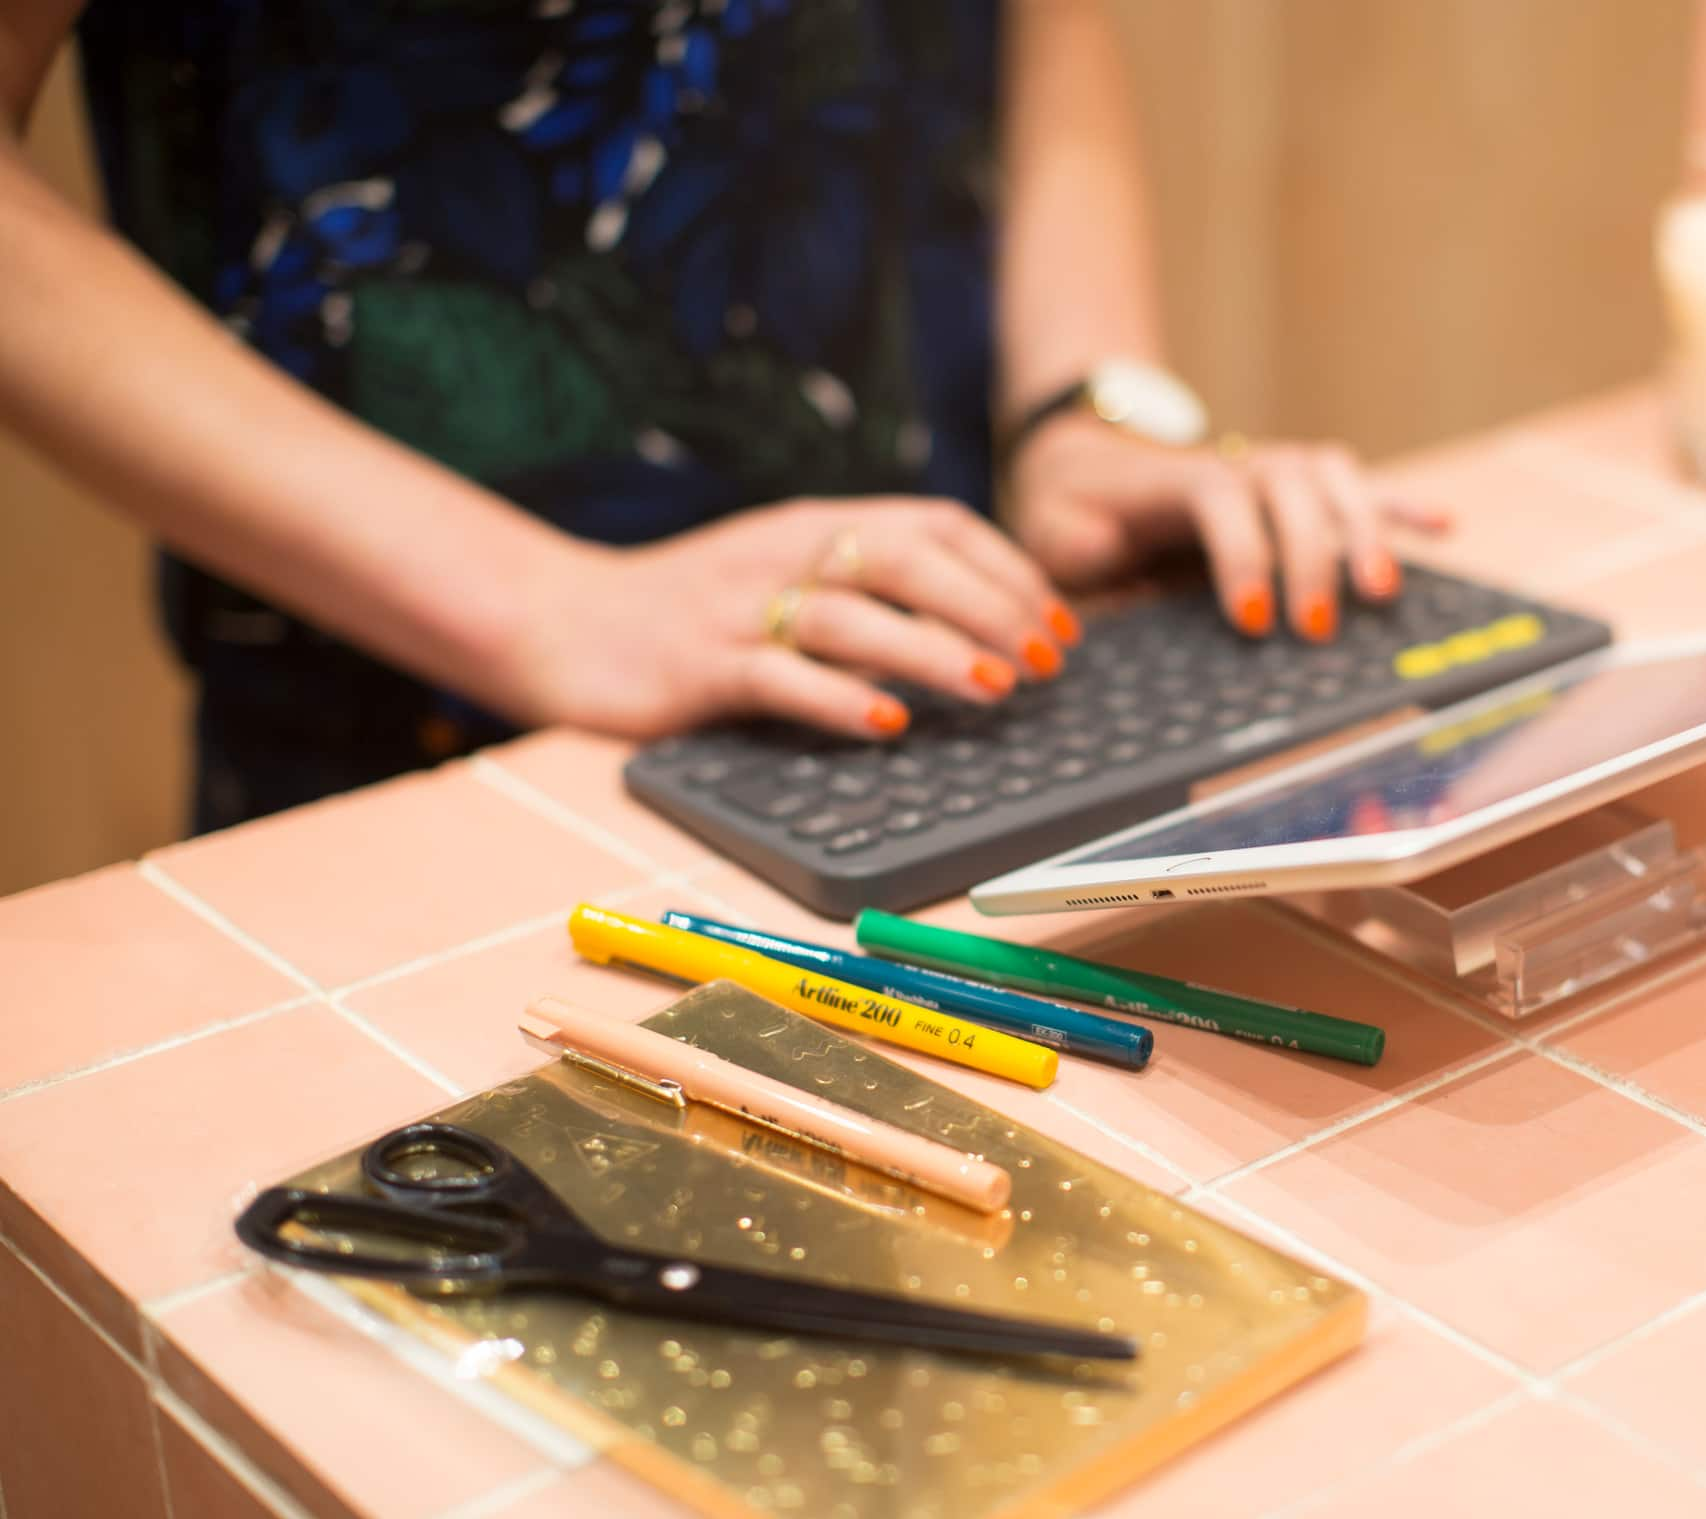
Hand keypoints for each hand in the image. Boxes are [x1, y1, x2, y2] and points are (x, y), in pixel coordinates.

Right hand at [505, 497, 1079, 741]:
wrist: (559, 621)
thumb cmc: (691, 609)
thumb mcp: (786, 572)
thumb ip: (867, 584)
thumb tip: (979, 621)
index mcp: (816, 524)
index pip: (934, 524)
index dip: (1008, 569)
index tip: (1061, 621)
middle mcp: (785, 554)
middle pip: (904, 558)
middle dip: (988, 605)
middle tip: (1045, 659)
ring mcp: (740, 608)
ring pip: (851, 615)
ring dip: (932, 648)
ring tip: (995, 686)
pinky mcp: (699, 667)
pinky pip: (779, 678)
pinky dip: (838, 699)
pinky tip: (888, 722)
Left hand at [1006, 417, 1448, 640]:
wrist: (1088, 468)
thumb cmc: (1077, 515)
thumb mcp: (1056, 536)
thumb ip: (1078, 551)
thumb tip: (1107, 562)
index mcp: (1174, 479)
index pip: (1220, 498)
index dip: (1241, 554)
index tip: (1249, 620)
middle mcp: (1235, 464)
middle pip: (1289, 487)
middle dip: (1310, 555)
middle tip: (1313, 627)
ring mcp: (1274, 471)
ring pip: (1332, 479)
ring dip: (1363, 529)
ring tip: (1380, 592)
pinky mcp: (1301, 491)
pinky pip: (1359, 488)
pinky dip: (1400, 505)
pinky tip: (1444, 526)